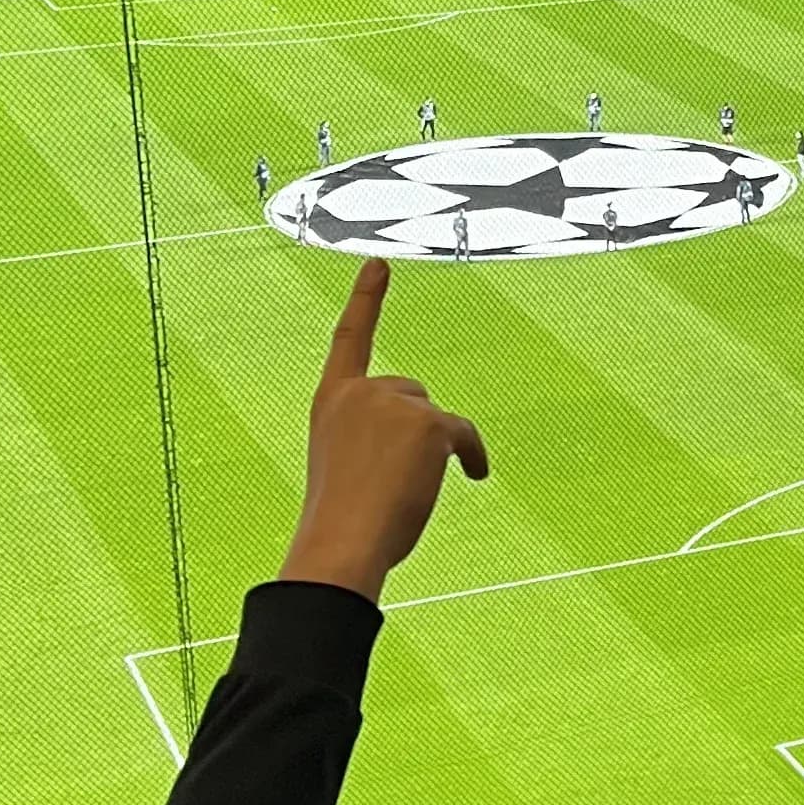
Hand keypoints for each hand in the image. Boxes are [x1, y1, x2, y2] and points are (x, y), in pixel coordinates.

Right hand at [281, 261, 489, 599]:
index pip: (350, 339)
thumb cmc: (343, 520)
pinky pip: (464, 436)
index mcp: (331, 401)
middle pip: (413, 397)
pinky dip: (472, 456)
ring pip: (437, 421)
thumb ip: (375, 436)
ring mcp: (395, 402)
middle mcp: (361, 391)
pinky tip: (472, 476)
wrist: (343, 541)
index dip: (367, 300)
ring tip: (402, 489)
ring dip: (435, 451)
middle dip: (415, 431)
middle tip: (390, 478)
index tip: (380, 263)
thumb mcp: (347, 464)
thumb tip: (434, 440)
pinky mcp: (428, 421)